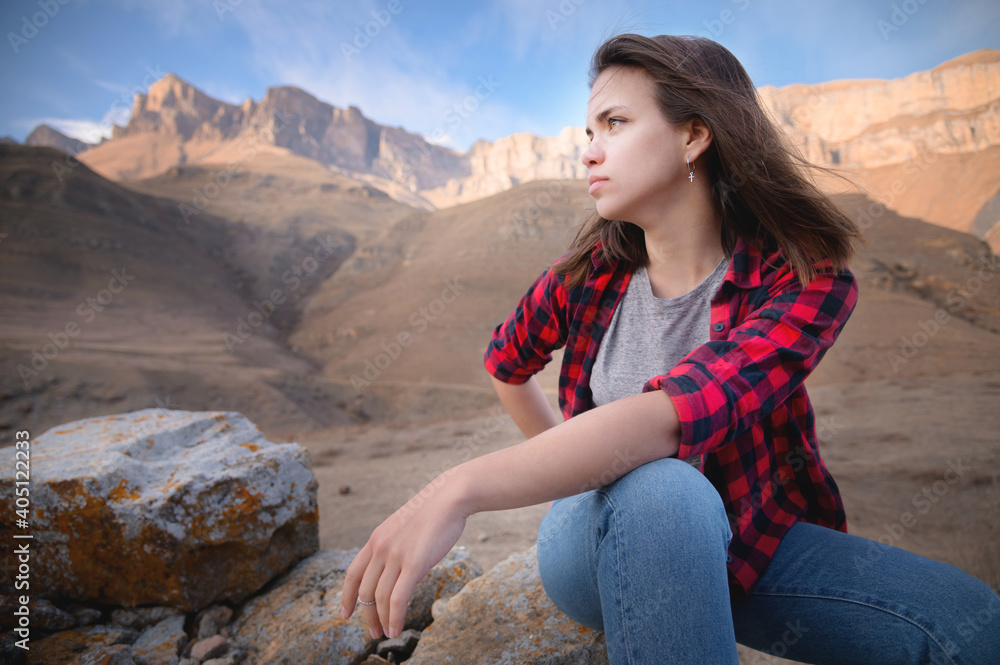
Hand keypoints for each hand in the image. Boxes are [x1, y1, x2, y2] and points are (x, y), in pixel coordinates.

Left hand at [340, 469, 470, 638]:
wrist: (450, 497)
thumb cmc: (434, 513)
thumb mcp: (404, 527)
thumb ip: (395, 545)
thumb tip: (396, 567)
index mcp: (376, 538)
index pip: (352, 573)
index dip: (346, 596)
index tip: (345, 613)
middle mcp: (381, 547)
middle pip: (364, 590)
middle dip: (366, 615)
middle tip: (373, 632)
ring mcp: (396, 555)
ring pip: (379, 597)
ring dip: (380, 620)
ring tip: (386, 634)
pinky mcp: (414, 563)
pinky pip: (398, 598)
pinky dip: (394, 617)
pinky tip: (396, 629)